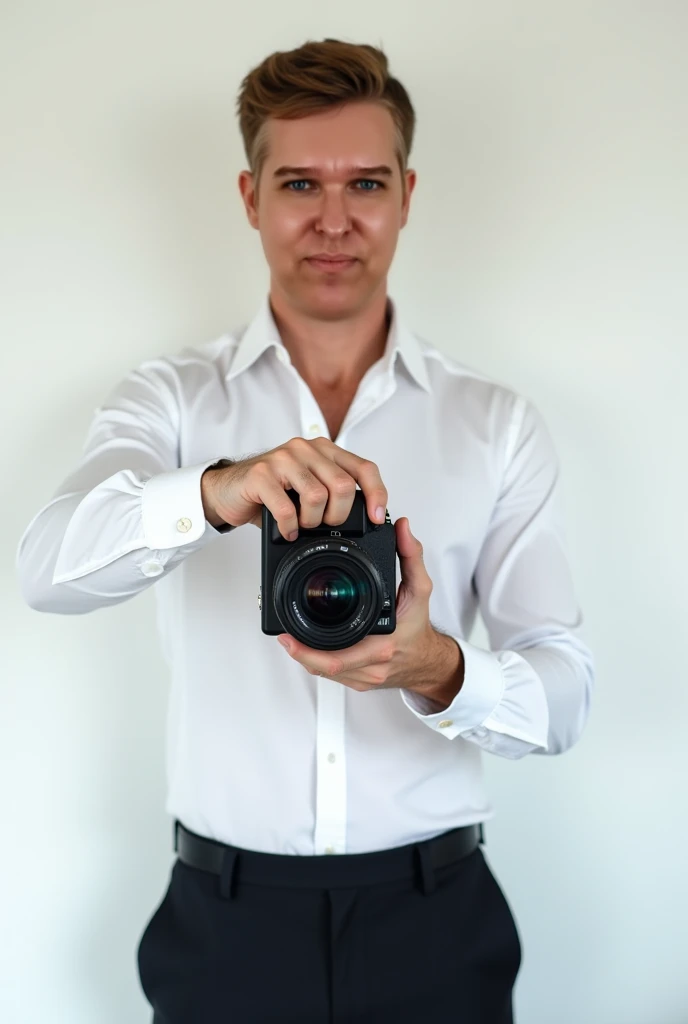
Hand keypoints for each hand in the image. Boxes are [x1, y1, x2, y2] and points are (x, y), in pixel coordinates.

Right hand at [201, 436, 387, 537]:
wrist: (226, 490)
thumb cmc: (272, 491)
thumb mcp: (309, 487)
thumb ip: (334, 492)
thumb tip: (366, 517)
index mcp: (324, 450)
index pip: (364, 468)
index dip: (376, 494)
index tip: (377, 517)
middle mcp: (305, 449)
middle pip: (342, 486)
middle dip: (338, 515)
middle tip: (324, 525)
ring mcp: (282, 459)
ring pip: (317, 496)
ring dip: (312, 521)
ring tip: (301, 524)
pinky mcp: (261, 474)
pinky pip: (287, 508)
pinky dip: (289, 527)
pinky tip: (287, 530)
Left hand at [277, 517, 463, 702]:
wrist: (428, 661)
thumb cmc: (419, 628)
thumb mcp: (420, 589)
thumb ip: (411, 556)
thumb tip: (402, 529)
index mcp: (382, 645)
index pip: (338, 657)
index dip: (309, 651)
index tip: (289, 637)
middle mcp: (371, 666)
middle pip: (324, 669)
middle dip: (299, 653)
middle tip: (283, 637)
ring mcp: (363, 678)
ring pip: (324, 673)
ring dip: (305, 658)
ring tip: (291, 639)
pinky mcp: (357, 682)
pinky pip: (331, 675)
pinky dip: (317, 662)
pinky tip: (308, 647)